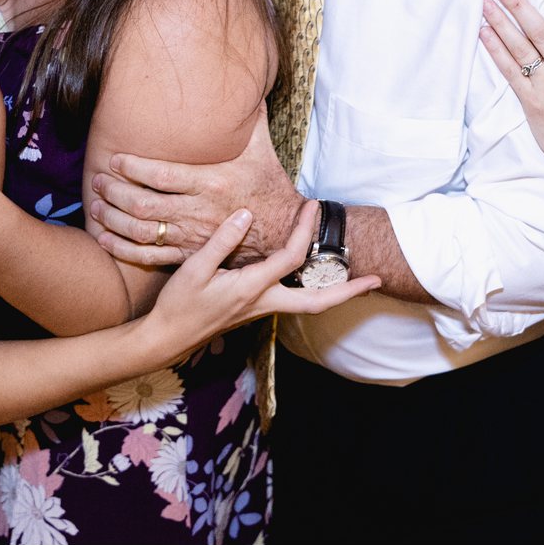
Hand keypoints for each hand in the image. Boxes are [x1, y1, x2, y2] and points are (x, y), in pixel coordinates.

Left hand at [89, 109, 299, 267]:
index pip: (163, 176)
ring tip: (96, 207)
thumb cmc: (268, 186)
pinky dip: (123, 249)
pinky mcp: (189, 254)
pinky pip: (150, 256)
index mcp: (211, 182)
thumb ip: (249, 118)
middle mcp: (198, 211)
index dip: (134, 168)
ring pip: (143, 231)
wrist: (282, 230)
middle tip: (98, 182)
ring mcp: (192, 236)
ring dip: (114, 220)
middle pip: (145, 204)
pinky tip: (105, 239)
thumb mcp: (261, 150)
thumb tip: (251, 82)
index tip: (115, 159)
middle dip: (115, 193)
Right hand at [143, 201, 380, 357]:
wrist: (166, 339)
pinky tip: (315, 278)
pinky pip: (294, 301)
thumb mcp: (195, 269)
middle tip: (377, 279)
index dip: (306, 229)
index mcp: (253, 289)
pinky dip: (313, 290)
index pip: (291, 257)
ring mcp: (262, 310)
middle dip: (349, 290)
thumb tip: (246, 215)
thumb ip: (222, 241)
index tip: (313, 205)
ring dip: (335, 292)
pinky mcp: (256, 310)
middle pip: (318, 301)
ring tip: (356, 279)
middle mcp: (265, 303)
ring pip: (309, 303)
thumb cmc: (178, 304)